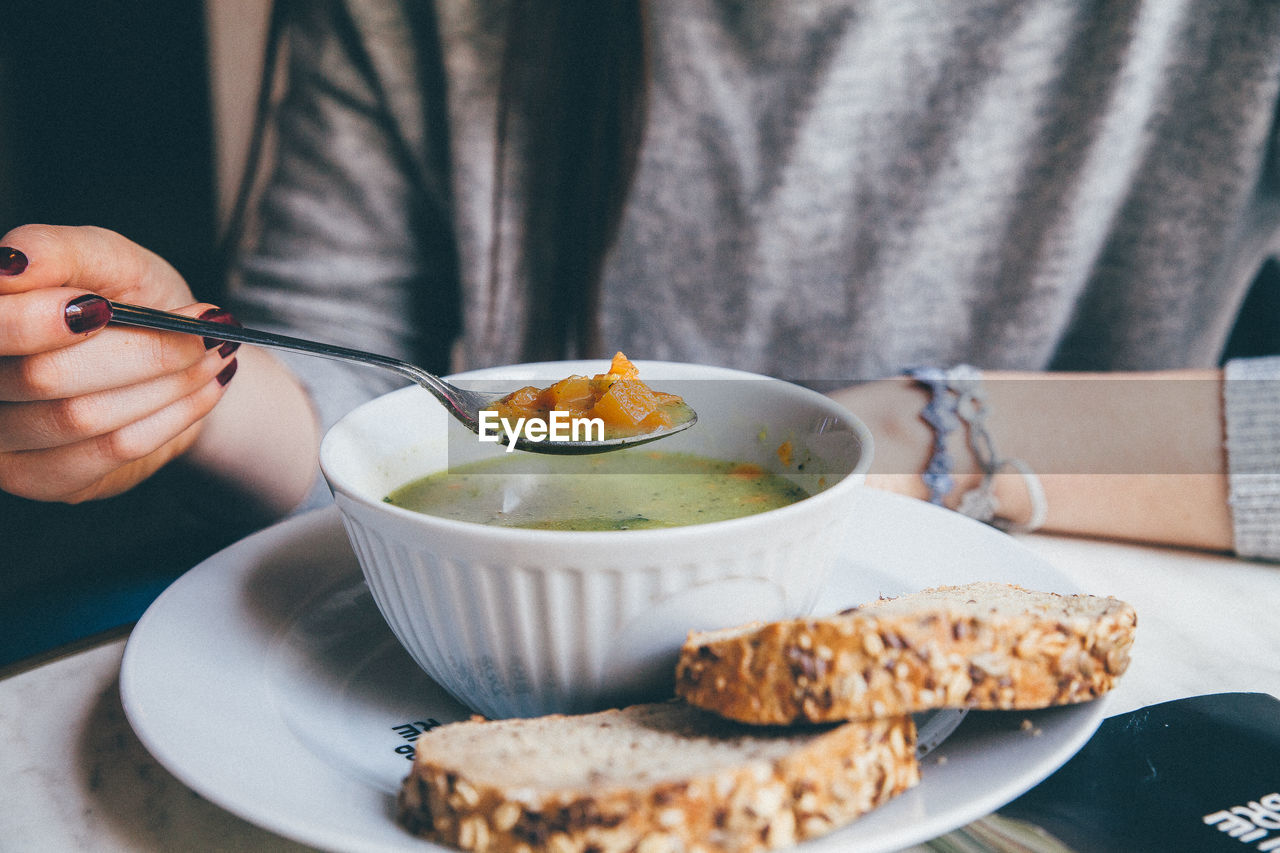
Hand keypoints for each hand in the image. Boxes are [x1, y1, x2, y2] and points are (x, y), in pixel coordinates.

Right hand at [0, 225, 238, 502]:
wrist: (177, 352)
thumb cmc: (129, 300)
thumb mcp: (107, 259)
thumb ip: (60, 252)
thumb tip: (14, 261)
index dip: (40, 321)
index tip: (105, 307)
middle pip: (42, 376)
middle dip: (140, 351)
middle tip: (207, 328)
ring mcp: (1, 439)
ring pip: (81, 418)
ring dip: (168, 384)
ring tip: (216, 354)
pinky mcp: (42, 477)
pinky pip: (109, 452)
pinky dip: (171, 417)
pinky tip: (205, 390)